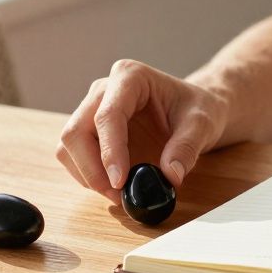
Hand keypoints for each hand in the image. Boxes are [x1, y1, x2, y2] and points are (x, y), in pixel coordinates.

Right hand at [56, 59, 229, 199]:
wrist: (194, 110)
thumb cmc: (196, 109)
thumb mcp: (203, 125)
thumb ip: (187, 147)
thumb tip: (170, 175)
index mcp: (130, 77)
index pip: (108, 115)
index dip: (109, 151)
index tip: (120, 182)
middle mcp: (104, 90)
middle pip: (76, 131)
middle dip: (92, 169)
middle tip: (119, 195)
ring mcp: (92, 110)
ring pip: (69, 146)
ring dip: (88, 175)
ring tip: (120, 193)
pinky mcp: (89, 131)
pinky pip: (74, 157)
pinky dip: (88, 177)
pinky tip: (115, 186)